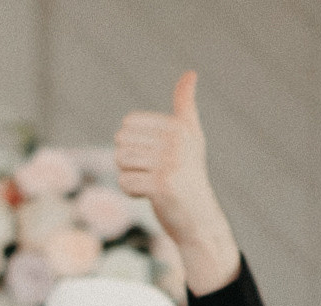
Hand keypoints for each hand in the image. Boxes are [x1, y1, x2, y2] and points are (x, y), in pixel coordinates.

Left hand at [115, 72, 238, 293]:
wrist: (199, 218)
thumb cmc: (190, 175)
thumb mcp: (191, 136)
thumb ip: (186, 105)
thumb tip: (190, 73)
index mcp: (178, 126)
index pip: (128, 124)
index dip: (133, 143)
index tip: (156, 157)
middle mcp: (176, 141)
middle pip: (121, 142)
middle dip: (129, 161)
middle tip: (152, 173)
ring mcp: (169, 163)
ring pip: (120, 162)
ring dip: (130, 176)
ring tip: (151, 183)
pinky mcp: (160, 186)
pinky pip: (125, 182)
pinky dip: (132, 192)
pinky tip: (151, 196)